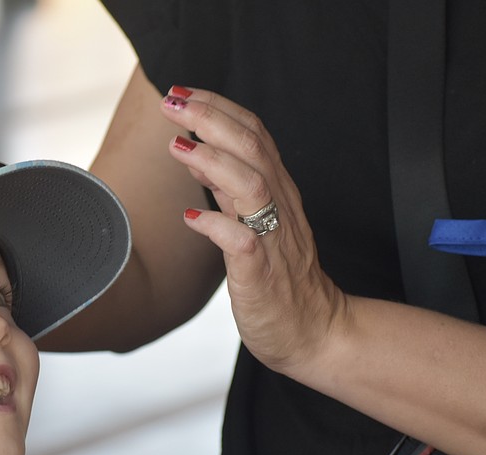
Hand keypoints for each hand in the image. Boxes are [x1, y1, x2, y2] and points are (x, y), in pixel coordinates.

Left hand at [160, 87, 346, 375]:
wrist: (313, 332)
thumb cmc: (279, 279)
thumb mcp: (252, 223)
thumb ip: (228, 189)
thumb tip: (197, 153)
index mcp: (277, 193)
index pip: (253, 134)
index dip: (219, 108)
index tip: (182, 91)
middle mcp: (279, 209)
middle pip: (252, 148)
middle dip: (211, 119)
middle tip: (172, 101)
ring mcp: (273, 240)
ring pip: (251, 186)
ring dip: (214, 163)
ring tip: (178, 146)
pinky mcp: (262, 275)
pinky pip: (242, 244)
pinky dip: (216, 226)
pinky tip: (191, 219)